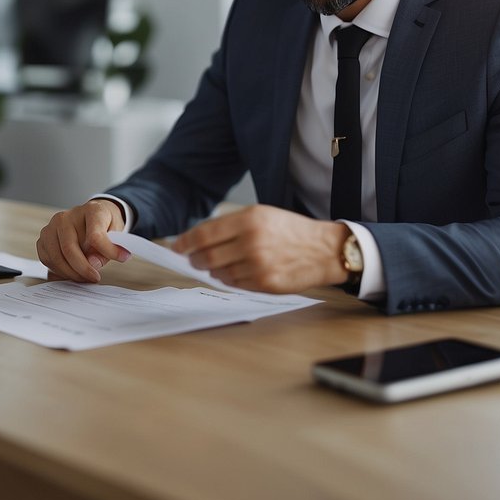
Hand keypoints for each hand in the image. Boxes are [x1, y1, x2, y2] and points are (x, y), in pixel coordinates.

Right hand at [36, 198, 131, 282]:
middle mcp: (66, 217)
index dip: (107, 251)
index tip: (120, 259)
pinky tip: (72, 272)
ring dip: (71, 273)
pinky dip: (59, 271)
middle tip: (95, 277)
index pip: (95, 235)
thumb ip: (107, 248)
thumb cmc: (104, 224)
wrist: (91, 216)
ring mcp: (51, 227)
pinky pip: (47, 260)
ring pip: (56, 257)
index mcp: (90, 210)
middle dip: (83, 269)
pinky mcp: (43, 239)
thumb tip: (93, 264)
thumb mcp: (115, 231)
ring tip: (84, 277)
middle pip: (70, 248)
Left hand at [172, 205, 348, 293]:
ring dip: (213, 271)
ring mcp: (258, 264)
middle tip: (193, 259)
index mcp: (249, 219)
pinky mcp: (264, 283)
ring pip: (219, 274)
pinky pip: (234, 285)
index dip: (185, 242)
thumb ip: (230, 226)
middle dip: (195, 260)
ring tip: (221, 265)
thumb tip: (197, 240)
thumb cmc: (291, 231)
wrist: (323, 250)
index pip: (205, 234)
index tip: (177, 247)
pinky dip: (230, 280)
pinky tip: (237, 272)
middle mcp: (252, 241)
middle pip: (207, 257)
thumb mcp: (262, 215)